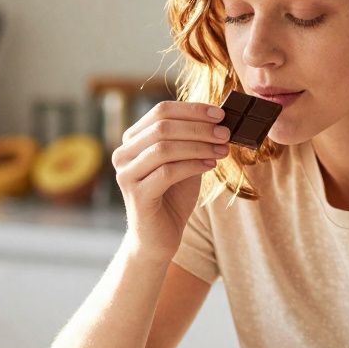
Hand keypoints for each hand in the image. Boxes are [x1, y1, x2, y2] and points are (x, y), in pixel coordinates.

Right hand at [111, 101, 231, 259]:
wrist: (159, 237)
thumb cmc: (172, 197)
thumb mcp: (185, 161)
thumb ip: (193, 140)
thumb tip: (219, 118)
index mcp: (133, 139)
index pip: (161, 111)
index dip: (192, 110)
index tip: (221, 114)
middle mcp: (123, 153)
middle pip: (162, 126)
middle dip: (199, 127)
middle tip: (225, 133)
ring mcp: (126, 174)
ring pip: (164, 148)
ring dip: (199, 146)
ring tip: (222, 150)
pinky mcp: (136, 195)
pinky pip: (167, 172)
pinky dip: (193, 166)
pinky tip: (211, 166)